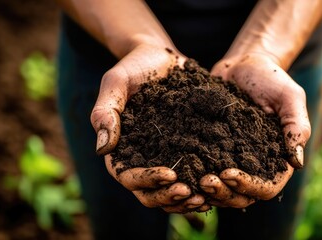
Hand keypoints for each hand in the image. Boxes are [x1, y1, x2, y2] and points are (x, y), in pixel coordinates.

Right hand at [90, 44, 208, 212]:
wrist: (161, 56)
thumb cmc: (134, 67)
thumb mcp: (115, 83)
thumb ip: (105, 112)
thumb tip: (102, 149)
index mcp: (122, 148)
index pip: (128, 177)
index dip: (148, 181)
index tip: (170, 175)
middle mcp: (143, 158)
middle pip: (150, 193)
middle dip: (169, 197)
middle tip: (192, 193)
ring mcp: (165, 156)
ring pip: (171, 191)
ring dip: (186, 200)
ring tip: (207, 196)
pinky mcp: (186, 149)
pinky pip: (192, 175)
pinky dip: (201, 186)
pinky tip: (218, 184)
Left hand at [200, 52, 309, 206]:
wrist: (243, 64)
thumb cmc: (270, 78)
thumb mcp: (290, 97)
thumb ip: (296, 126)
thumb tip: (297, 162)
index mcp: (276, 159)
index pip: (267, 188)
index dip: (249, 187)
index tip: (228, 174)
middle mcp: (254, 165)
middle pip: (241, 197)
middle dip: (223, 194)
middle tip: (204, 181)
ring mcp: (232, 160)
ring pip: (221, 190)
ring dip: (207, 191)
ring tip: (190, 180)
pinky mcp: (213, 150)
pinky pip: (204, 171)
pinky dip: (193, 178)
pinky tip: (180, 173)